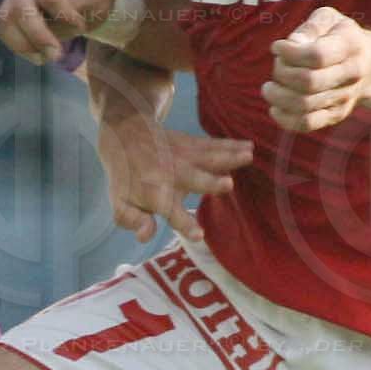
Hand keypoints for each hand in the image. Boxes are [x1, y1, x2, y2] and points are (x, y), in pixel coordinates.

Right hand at [0, 0, 114, 64]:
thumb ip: (76, 6)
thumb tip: (53, 23)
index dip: (63, 17)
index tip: (81, 27)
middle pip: (21, 7)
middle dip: (37, 36)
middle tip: (55, 55)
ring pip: (6, 20)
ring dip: (24, 44)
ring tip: (45, 57)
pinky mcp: (7, 6)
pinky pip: (3, 29)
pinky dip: (18, 46)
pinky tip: (36, 53)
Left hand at [95, 114, 252, 244]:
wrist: (124, 134)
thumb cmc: (126, 178)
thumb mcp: (120, 204)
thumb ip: (132, 220)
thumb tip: (146, 235)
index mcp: (155, 194)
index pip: (170, 212)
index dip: (183, 224)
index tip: (199, 235)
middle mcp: (172, 174)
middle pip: (193, 180)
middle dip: (210, 182)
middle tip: (228, 185)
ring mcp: (183, 157)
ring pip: (207, 158)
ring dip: (228, 157)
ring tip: (248, 156)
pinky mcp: (192, 144)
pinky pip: (213, 145)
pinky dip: (231, 144)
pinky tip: (250, 146)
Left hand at [263, 6, 370, 133]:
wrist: (369, 64)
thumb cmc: (339, 37)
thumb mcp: (329, 19)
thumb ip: (310, 27)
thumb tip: (293, 44)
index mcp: (350, 44)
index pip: (317, 55)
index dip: (290, 53)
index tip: (277, 47)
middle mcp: (352, 73)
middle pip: (309, 82)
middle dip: (282, 73)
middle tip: (277, 65)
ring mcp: (345, 97)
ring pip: (305, 105)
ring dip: (278, 96)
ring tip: (270, 87)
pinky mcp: (335, 115)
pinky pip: (307, 123)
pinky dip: (285, 118)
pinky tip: (275, 107)